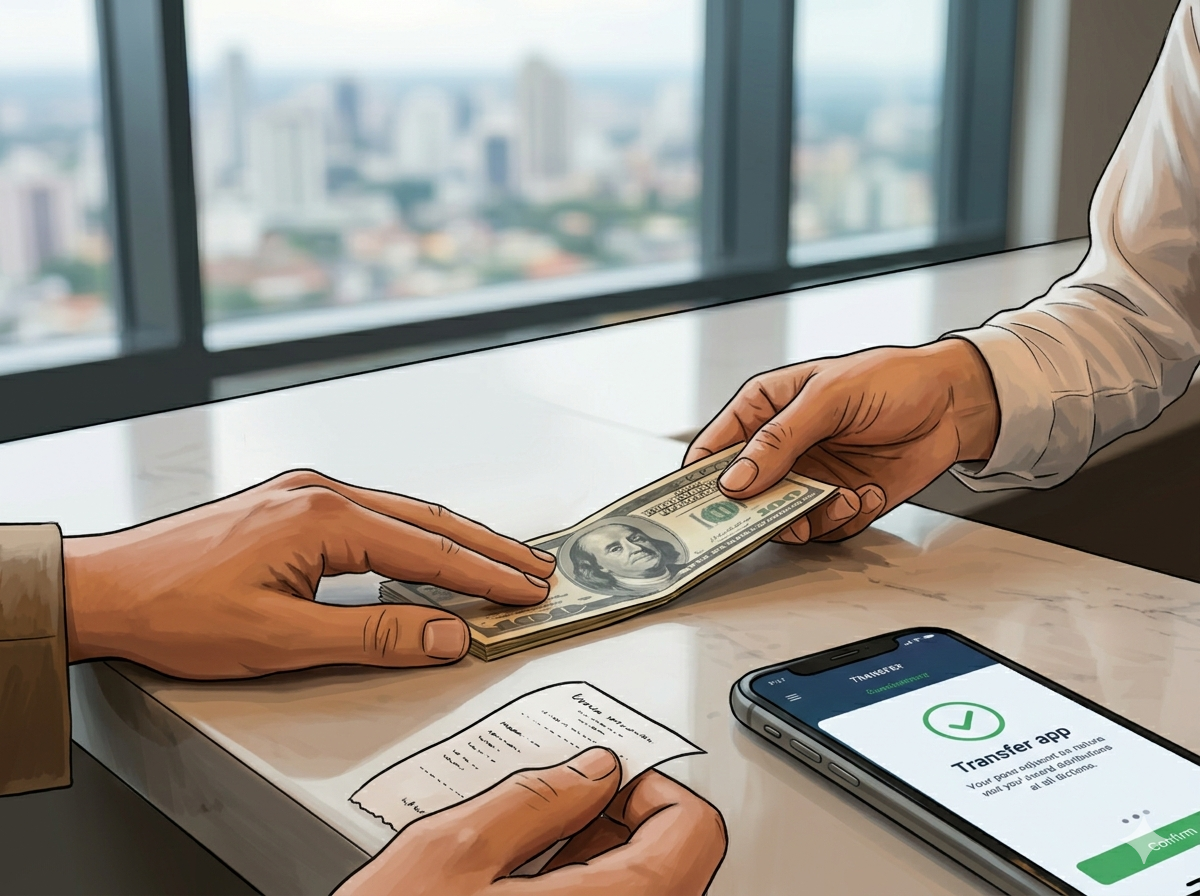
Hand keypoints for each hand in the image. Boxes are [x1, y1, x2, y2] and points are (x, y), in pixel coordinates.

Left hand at [62, 470, 555, 677]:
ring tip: (498, 561)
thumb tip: (445, 633)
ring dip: (452, 540)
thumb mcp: (281, 637)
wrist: (106, 588)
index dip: (485, 575)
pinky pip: (372, 516)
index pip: (428, 549)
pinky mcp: (290, 506)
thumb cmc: (176, 610)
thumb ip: (373, 635)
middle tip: (536, 569)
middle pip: (425, 520)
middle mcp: (319, 493)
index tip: (528, 591)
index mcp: (323, 517)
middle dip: (486, 547)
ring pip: (401, 514)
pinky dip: (412, 537)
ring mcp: (303, 495)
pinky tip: (427, 552)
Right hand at [336, 747, 725, 895]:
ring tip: (537, 841)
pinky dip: (584, 889)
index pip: (693, 831)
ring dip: (602, 856)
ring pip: (643, 893)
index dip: (651, 787)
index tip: (607, 778)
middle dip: (623, 819)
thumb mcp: (451, 854)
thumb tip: (592, 770)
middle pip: (675, 863)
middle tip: (567, 801)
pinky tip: (530, 882)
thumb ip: (534, 799)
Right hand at [685, 339, 998, 541]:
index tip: (699, 507)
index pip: (714, 449)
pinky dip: (845, 518)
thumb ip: (779, 440)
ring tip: (841, 498)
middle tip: (781, 515)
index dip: (700, 480)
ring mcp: (809, 477)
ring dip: (810, 517)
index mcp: (764, 410)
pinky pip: (824, 528)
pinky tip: (867, 493)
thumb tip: (735, 478)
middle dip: (762, 510)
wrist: (953, 403)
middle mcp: (780, 449)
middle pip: (745, 496)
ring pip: (783, 519)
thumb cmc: (891, 379)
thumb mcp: (828, 397)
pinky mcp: (839, 502)